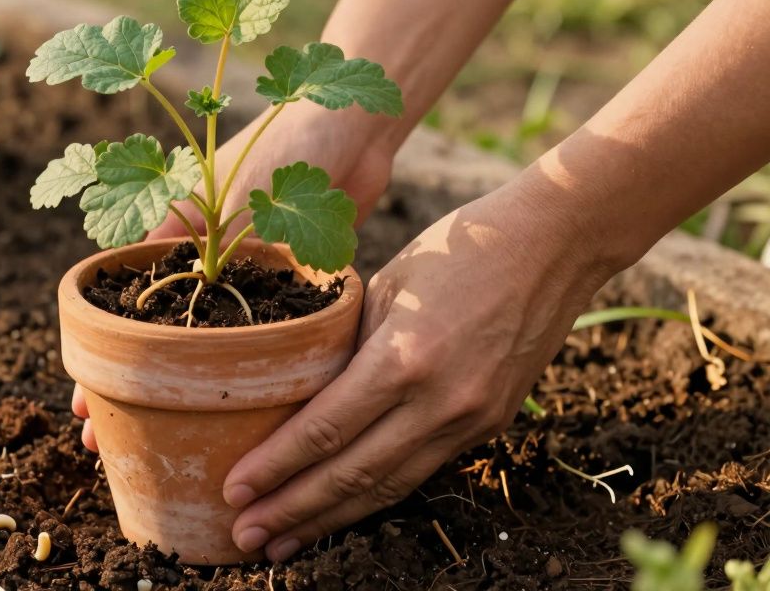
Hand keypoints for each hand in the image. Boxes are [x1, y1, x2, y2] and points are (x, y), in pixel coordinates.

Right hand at [72, 103, 399, 449]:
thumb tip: (152, 298)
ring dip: (182, 385)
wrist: (355, 128)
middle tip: (101, 438)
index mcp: (174, 229)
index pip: (123, 303)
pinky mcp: (294, 279)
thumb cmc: (281, 144)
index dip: (100, 354)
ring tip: (155, 438)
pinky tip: (234, 406)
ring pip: (207, 342)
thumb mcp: (225, 195)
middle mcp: (204, 255)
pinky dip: (245, 365)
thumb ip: (193, 243)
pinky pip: (263, 333)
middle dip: (127, 385)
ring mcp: (247, 270)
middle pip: (157, 331)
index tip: (81, 401)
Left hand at [221, 181, 612, 560]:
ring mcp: (470, 420)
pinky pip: (421, 471)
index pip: (324, 431)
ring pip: (389, 487)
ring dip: (331, 520)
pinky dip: (377, 496)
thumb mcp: (383, 288)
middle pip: (352, 475)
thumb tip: (299, 395)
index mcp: (403, 359)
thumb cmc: (457, 249)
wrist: (553, 246)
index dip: (276, 468)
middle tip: (245, 536)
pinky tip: (342, 510)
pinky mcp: (490, 426)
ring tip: (285, 543)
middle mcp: (440, 402)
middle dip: (293, 511)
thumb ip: (346, 348)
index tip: (235, 490)